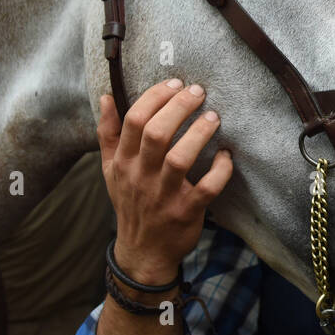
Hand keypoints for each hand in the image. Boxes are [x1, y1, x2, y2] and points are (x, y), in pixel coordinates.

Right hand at [97, 79, 233, 284]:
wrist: (142, 251)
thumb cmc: (130, 201)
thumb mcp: (111, 169)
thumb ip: (108, 133)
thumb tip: (108, 96)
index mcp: (123, 162)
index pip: (134, 121)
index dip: (155, 97)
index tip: (176, 83)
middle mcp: (141, 176)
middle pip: (156, 134)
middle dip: (179, 107)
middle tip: (199, 92)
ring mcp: (163, 195)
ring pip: (179, 159)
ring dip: (199, 134)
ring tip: (214, 117)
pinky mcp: (186, 212)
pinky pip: (205, 189)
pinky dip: (219, 171)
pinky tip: (226, 156)